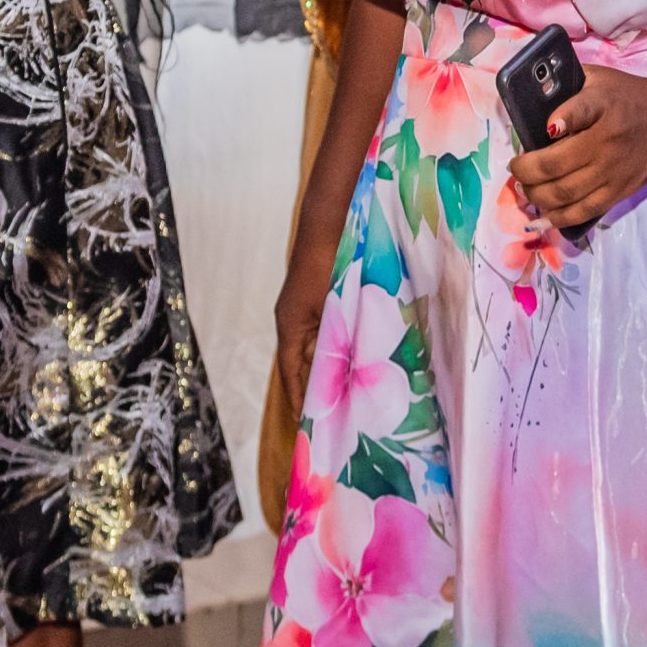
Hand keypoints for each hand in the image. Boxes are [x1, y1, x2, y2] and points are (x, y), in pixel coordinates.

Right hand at [275, 223, 342, 410]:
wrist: (329, 225)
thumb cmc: (328, 265)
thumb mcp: (333, 308)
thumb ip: (338, 339)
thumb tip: (348, 371)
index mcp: (290, 325)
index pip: (291, 370)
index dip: (297, 396)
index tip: (303, 421)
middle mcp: (293, 319)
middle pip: (303, 361)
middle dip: (316, 385)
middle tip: (331, 413)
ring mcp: (305, 309)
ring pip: (317, 346)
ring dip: (329, 365)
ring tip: (347, 391)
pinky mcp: (318, 299)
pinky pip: (326, 331)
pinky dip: (337, 345)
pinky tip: (356, 355)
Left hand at [507, 65, 646, 232]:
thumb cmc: (628, 97)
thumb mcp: (600, 79)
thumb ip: (569, 88)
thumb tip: (531, 99)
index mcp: (603, 106)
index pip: (580, 110)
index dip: (561, 120)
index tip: (546, 129)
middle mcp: (606, 142)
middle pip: (557, 165)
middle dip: (525, 172)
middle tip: (515, 168)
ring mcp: (613, 172)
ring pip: (565, 193)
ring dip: (536, 195)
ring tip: (524, 188)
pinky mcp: (619, 191)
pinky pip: (584, 211)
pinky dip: (558, 218)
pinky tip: (541, 217)